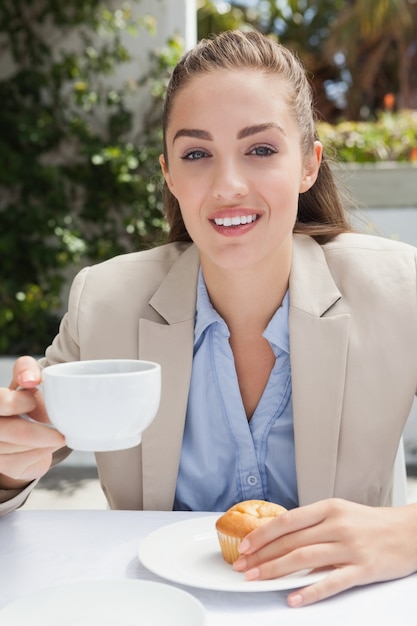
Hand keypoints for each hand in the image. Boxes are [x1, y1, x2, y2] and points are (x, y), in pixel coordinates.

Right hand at [0, 356, 64, 487]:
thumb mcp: (24, 379)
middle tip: (59, 429)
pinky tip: (48, 444)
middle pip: (13, 431)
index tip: (33, 400)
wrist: (21, 431)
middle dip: (40, 430)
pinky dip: (44, 451)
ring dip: (46, 440)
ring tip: (55, 433)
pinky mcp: (4, 468)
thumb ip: (26, 369)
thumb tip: (31, 380)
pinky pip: (26, 461)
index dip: (17, 402)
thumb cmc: (22, 399)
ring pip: (22, 447)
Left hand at [233, 498, 416, 606]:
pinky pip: (332, 582)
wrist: (410, 532)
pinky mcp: (363, 569)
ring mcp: (349, 547)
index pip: (287, 520)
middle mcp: (336, 525)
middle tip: (242, 567)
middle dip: (262, 555)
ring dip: (275, 571)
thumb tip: (281, 538)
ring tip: (256, 579)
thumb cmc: (372, 523)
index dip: (262, 534)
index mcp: (328, 508)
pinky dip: (310, 591)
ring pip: (304, 559)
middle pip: (291, 541)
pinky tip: (293, 598)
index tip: (245, 545)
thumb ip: (314, 524)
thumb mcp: (341, 513)